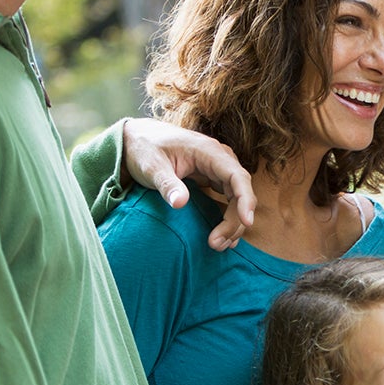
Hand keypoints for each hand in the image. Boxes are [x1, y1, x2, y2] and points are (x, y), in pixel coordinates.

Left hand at [120, 118, 255, 250]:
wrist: (137, 139)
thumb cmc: (145, 149)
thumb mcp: (152, 167)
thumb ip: (167, 185)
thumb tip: (180, 203)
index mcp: (209, 152)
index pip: (237, 176)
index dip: (245, 200)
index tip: (246, 222)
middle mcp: (220, 160)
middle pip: (240, 192)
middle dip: (234, 220)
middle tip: (216, 244)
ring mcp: (217, 170)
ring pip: (237, 198)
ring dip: (232, 222)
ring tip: (218, 245)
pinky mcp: (212, 179)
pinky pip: (228, 199)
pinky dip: (227, 218)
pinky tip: (222, 236)